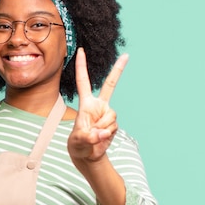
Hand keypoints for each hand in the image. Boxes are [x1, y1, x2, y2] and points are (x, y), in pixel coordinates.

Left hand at [68, 48, 127, 162]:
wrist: (87, 154)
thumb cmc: (78, 144)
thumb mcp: (78, 141)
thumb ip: (88, 137)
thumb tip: (102, 133)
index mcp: (86, 103)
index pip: (83, 81)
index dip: (81, 66)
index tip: (80, 51)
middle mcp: (98, 105)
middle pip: (110, 85)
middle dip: (119, 70)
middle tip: (127, 55)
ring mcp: (107, 113)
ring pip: (111, 116)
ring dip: (103, 128)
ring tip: (94, 135)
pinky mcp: (113, 123)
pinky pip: (113, 126)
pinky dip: (107, 134)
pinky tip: (101, 138)